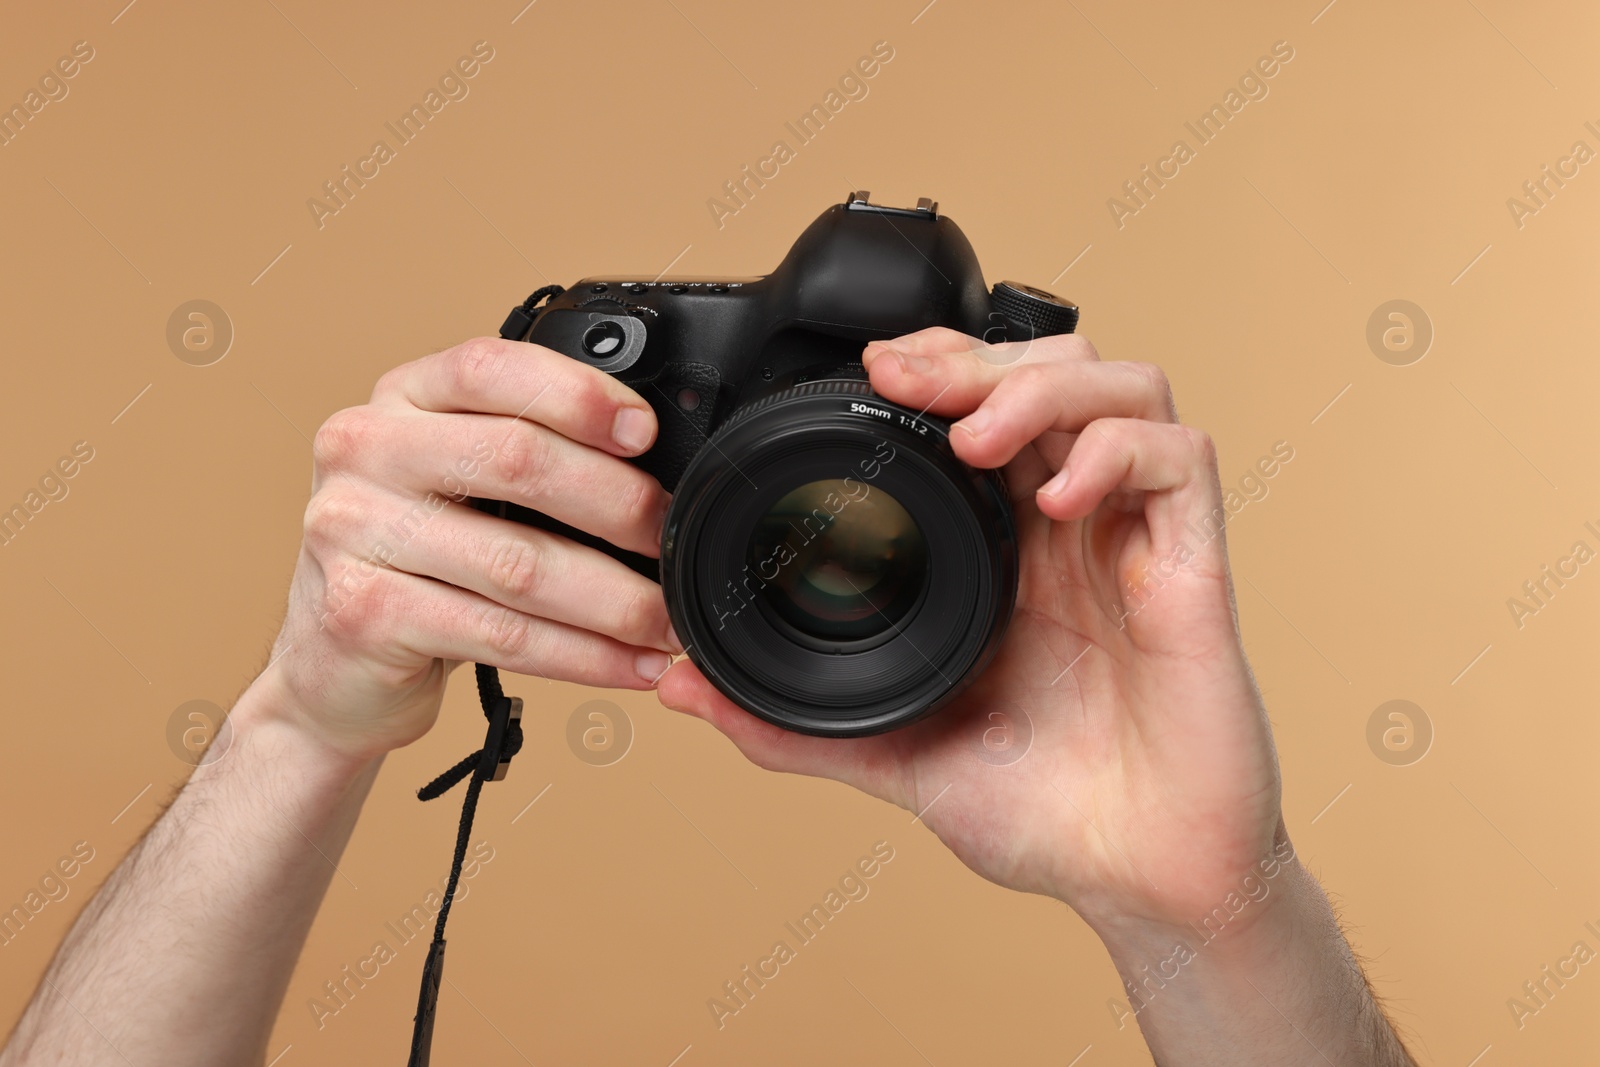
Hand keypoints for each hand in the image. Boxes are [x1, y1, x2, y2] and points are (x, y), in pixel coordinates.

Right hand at [261, 336, 678, 759]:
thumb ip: (524, 450)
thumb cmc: (417, 563)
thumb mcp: (455, 483)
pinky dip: (584, 656)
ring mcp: (354, 530)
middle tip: (675, 542)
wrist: (331, 669)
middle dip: (619, 505)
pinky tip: (630, 664)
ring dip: (617, 601)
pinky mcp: (364, 613)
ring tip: (669, 622)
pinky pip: (503, 636)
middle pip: (519, 460)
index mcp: (401, 397)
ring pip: (520, 564)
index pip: (491, 368)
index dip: (578, 395)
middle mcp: (365, 448)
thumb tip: (656, 469)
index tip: (646, 433)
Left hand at [657, 328, 1282, 931]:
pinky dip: (1116, 451)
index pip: (985, 410)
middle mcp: (1074, 532)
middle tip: (910, 380)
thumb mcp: (897, 755)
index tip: (874, 369)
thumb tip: (681, 688)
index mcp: (1012, 552)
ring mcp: (1135, 543)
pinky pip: (1179, 460)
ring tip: (980, 436)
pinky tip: (1059, 498)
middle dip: (978, 356)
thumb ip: (794, 725)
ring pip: (1124, 388)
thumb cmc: (1043, 817)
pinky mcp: (1193, 569)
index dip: (940, 367)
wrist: (1140, 884)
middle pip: (1052, 371)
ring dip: (1043, 388)